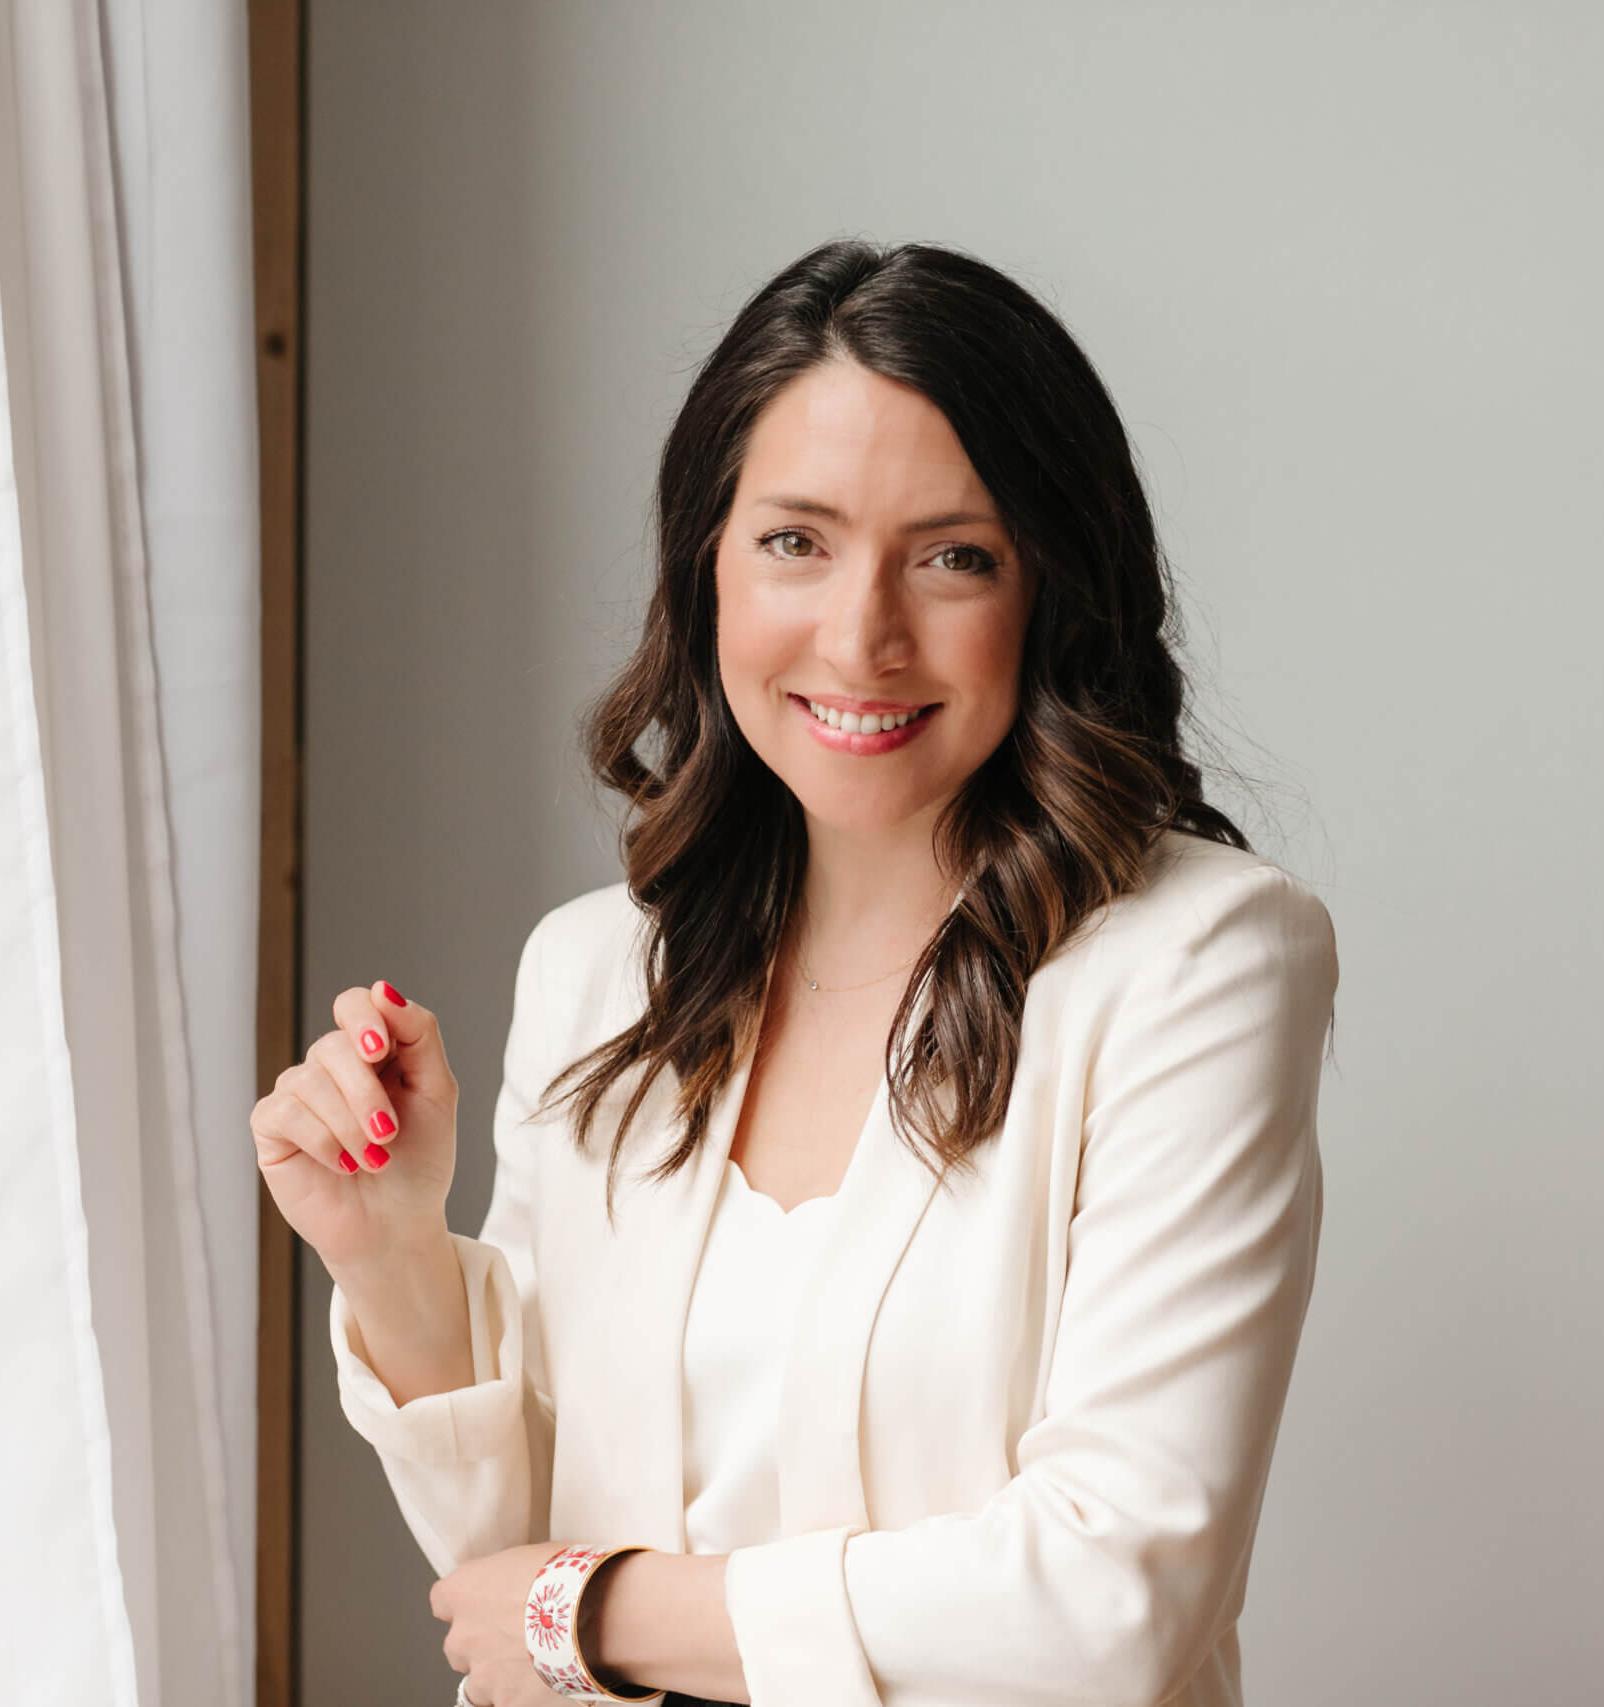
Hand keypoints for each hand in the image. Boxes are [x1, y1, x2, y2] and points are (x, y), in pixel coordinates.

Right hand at [250, 979, 459, 1272]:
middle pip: (334, 1046)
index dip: (364, 1019)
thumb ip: (418, 1035)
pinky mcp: (272, 1126)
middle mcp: (330, 1064)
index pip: (355, 1003)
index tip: (380, 1049)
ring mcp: (298, 1093)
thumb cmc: (420, 1158)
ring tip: (374, 1159)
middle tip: (388, 1134)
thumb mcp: (436, 1091)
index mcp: (372, 1048)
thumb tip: (384, 989)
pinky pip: (286, 1112)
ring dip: (350, 1126)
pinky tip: (342, 1164)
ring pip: (310, 1080)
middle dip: (366, 1093)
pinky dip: (323, 1141)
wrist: (397, 1224)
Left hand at [431, 1542, 573, 1704]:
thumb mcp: (534, 1557)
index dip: (465, 1603)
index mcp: (467, 1591)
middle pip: (458, 1645)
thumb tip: (517, 1583)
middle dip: (481, 1645)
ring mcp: (483, 1676)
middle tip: (516, 1638)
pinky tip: (548, 1683)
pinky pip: (507, 1702)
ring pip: (479, 1683)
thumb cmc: (570, 1579)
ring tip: (536, 1665)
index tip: (483, 1604)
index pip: (443, 1599)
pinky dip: (522, 1696)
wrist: (597, 1618)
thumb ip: (509, 1577)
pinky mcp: (507, 1704)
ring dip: (500, 1676)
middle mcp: (464, 1635)